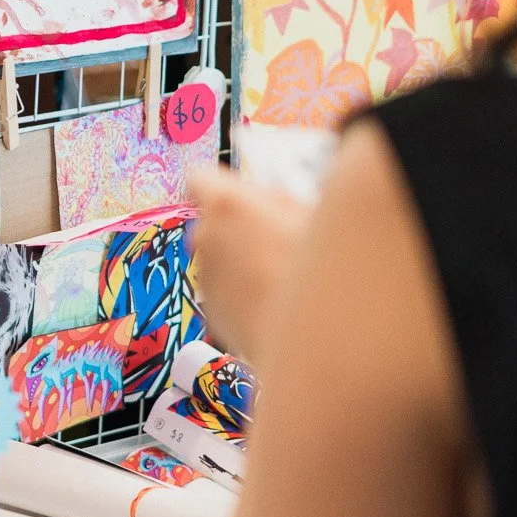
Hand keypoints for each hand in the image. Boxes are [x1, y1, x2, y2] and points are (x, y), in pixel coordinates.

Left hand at [189, 166, 312, 363]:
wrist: (312, 337)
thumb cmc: (316, 270)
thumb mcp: (308, 215)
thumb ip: (274, 202)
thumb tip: (263, 203)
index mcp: (226, 207)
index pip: (200, 179)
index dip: (219, 188)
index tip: (239, 199)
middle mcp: (205, 240)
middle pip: (212, 224)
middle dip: (237, 230)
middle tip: (280, 242)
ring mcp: (205, 279)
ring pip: (219, 260)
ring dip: (242, 265)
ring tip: (285, 279)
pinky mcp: (212, 313)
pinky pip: (225, 293)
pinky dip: (243, 295)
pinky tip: (277, 304)